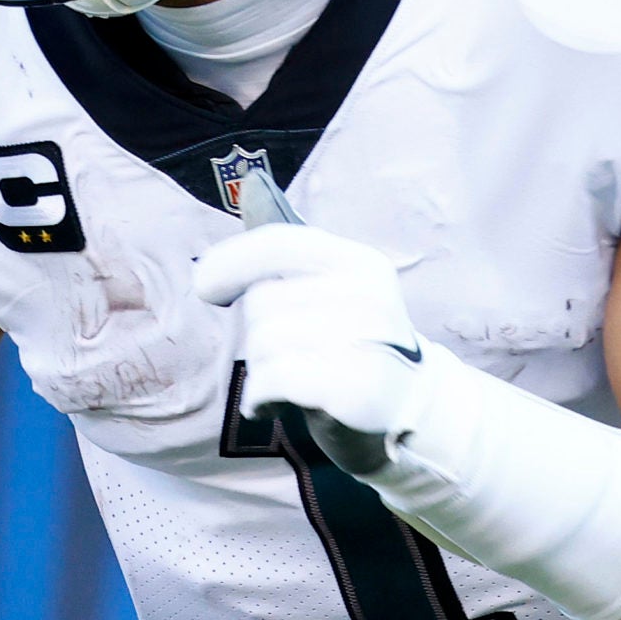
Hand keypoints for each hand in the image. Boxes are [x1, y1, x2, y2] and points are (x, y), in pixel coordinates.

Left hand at [194, 225, 427, 470]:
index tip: (207, 288)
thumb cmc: (357, 350)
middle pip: (261, 301)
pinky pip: (271, 379)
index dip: (230, 261)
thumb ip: (292, 259)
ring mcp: (365, 340)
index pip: (278, 242)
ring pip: (262, 343)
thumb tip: (240, 204)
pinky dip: (259, 397)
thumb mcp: (337, 292)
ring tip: (286, 384)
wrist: (413, 414)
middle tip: (284, 358)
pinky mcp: (354, 386)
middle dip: (255, 335)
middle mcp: (367, 294)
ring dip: (258, 371)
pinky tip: (271, 406)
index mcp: (360, 262)